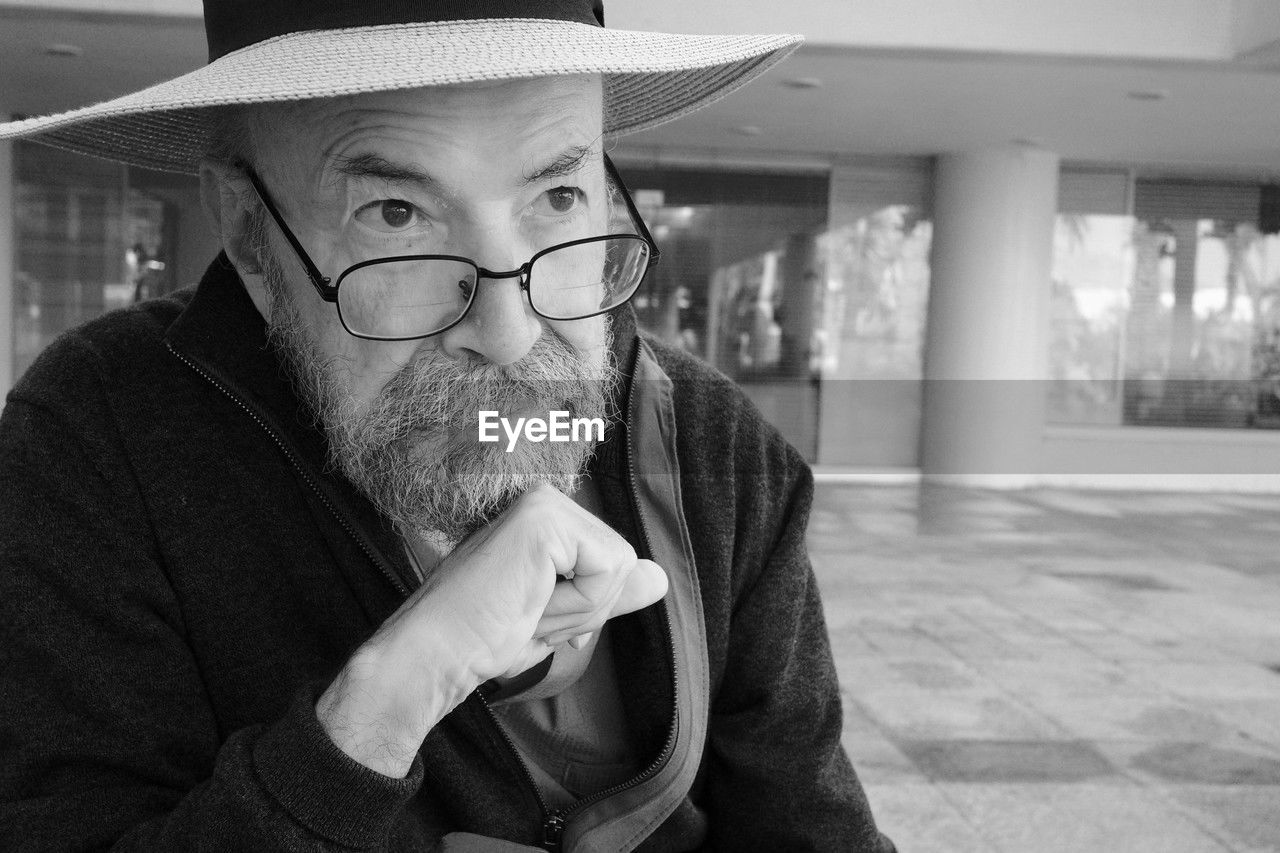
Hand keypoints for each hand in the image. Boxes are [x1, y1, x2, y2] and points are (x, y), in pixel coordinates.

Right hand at [316, 483, 666, 777]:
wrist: (440, 652)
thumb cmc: (486, 636)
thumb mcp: (563, 615)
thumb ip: (607, 593)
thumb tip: (659, 577)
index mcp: (547, 518)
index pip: (612, 562)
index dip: (586, 605)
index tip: (533, 613)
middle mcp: (545, 499)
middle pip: (621, 561)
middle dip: (586, 608)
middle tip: (528, 612)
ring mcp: (544, 503)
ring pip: (618, 566)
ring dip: (578, 609)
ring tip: (526, 607)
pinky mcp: (544, 517)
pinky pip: (605, 570)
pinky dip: (575, 604)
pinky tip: (529, 601)